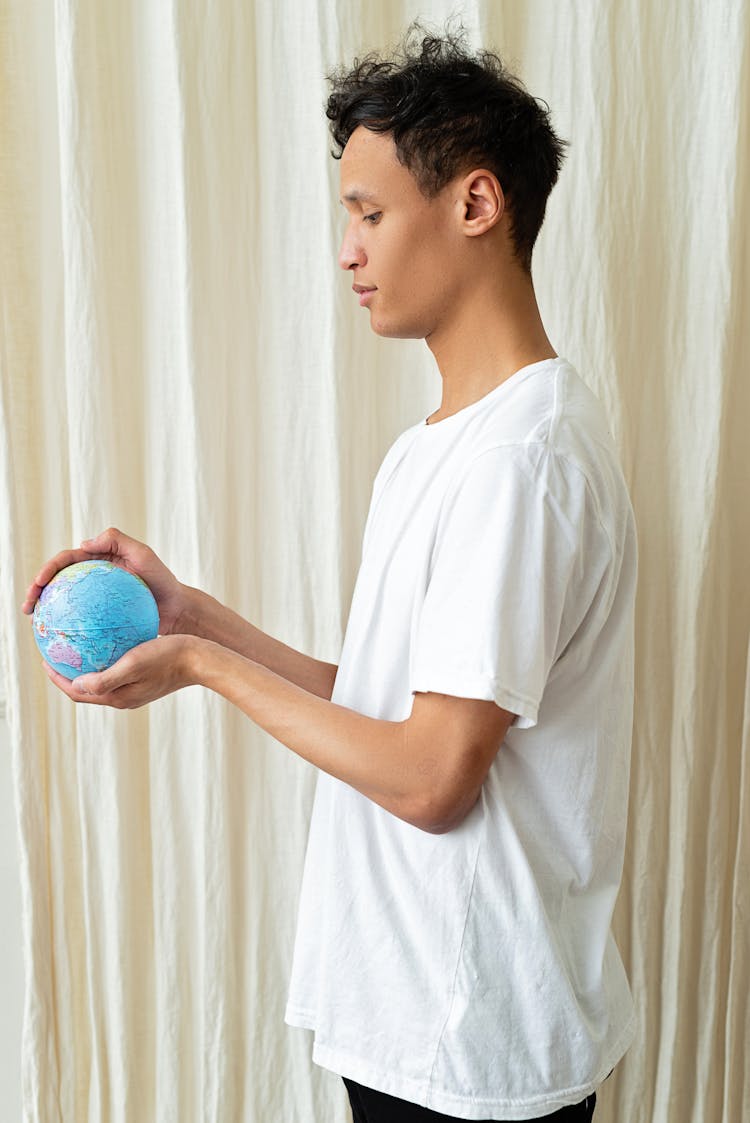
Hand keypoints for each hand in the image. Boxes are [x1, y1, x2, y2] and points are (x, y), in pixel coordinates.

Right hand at [21, 527, 187, 635]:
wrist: (177, 608)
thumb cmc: (163, 581)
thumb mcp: (144, 555)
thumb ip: (116, 540)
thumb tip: (83, 544)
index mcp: (97, 559)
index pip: (65, 561)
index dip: (46, 570)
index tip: (38, 584)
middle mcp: (92, 577)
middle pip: (56, 582)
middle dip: (36, 591)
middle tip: (28, 607)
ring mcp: (95, 598)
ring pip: (64, 603)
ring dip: (46, 613)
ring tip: (36, 626)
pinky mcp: (100, 616)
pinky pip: (79, 623)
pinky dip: (67, 630)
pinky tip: (59, 644)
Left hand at [42, 635, 197, 708]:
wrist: (200, 659)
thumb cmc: (167, 658)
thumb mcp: (133, 664)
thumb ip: (104, 679)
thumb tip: (76, 684)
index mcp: (118, 696)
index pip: (77, 692)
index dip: (57, 679)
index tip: (45, 659)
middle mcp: (124, 695)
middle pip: (86, 687)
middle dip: (67, 673)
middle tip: (56, 651)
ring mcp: (135, 687)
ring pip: (101, 678)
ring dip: (85, 665)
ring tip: (75, 645)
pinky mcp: (145, 677)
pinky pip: (116, 668)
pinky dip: (104, 657)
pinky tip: (107, 637)